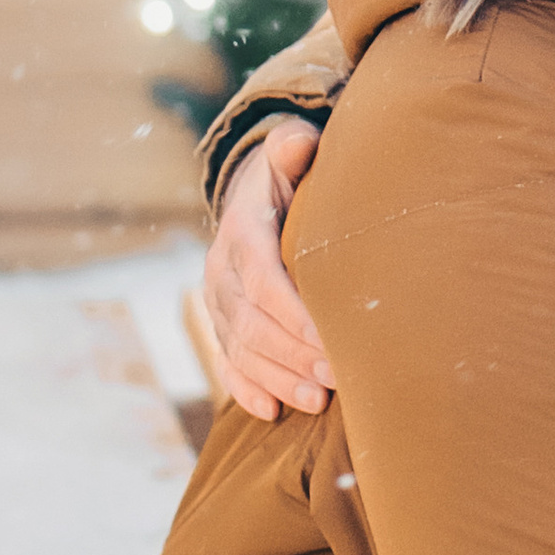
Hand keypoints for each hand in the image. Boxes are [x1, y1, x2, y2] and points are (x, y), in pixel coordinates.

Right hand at [204, 123, 332, 421]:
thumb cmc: (288, 178)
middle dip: (292, 355)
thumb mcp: (289, 156)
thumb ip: (293, 148)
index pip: (264, 280)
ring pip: (239, 347)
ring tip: (317, 400)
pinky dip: (246, 388)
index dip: (295, 314)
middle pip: (251, 322)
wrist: (254, 194)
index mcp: (242, 231)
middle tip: (337, 378)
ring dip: (276, 378)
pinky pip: (226, 360)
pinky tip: (271, 412)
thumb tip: (299, 143)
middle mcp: (221, 270)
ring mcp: (217, 300)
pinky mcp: (220, 322)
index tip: (332, 340)